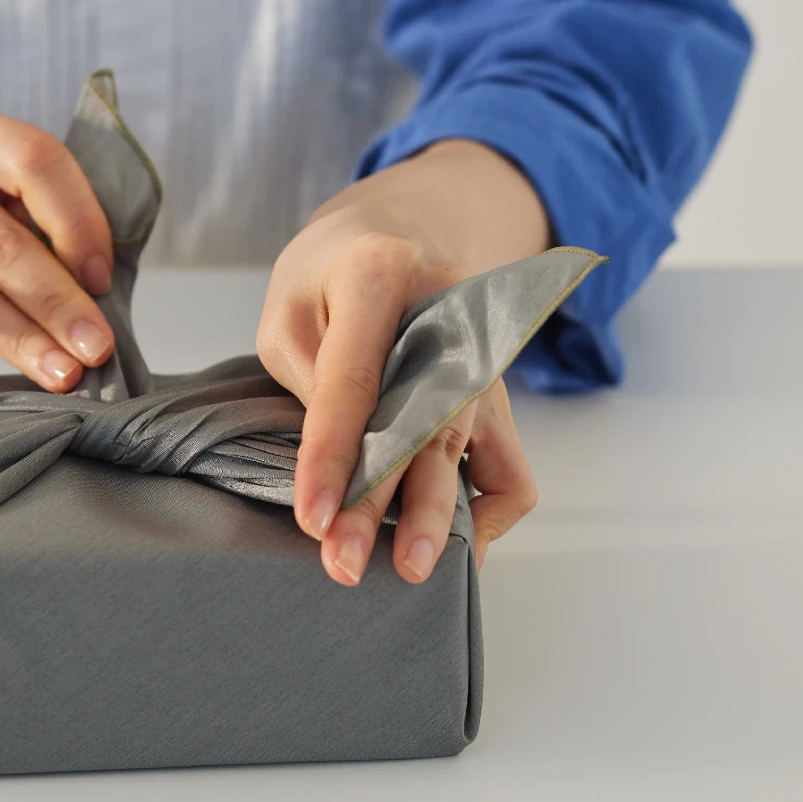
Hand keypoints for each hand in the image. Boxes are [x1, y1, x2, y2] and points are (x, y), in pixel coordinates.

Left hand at [257, 140, 552, 585]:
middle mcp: (448, 317)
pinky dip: (489, 513)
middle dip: (381, 504)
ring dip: (436, 520)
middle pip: (416, 425)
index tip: (312, 517)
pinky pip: (511, 470)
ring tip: (411, 572)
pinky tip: (452, 547)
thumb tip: (337, 464)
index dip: (329, 455)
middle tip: (346, 564)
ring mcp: (481, 361)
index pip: (353, 381)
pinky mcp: (497, 398)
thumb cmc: (333, 272)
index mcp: (380, 275)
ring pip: (468, 452)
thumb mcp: (291, 302)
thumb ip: (309, 373)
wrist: (404, 229)